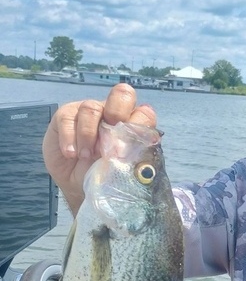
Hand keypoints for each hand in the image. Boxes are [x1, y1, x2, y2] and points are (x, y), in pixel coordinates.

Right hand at [43, 83, 156, 214]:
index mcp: (132, 125)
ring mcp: (90, 112)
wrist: (78, 186)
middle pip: (123, 94)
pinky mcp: (67, 116)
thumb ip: (127, 155)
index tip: (127, 149)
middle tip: (108, 140)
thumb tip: (126, 147)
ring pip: (91, 108)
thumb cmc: (104, 177)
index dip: (137, 127)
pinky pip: (67, 118)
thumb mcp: (120, 169)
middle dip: (117, 113)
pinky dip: (70, 139)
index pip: (144, 113)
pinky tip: (71, 154)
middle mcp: (113, 113)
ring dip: (88, 136)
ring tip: (86, 157)